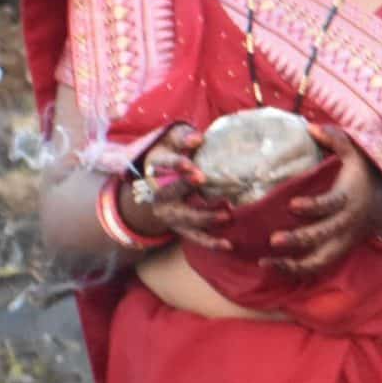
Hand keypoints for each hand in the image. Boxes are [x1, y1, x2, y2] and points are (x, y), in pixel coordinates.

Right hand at [124, 125, 230, 248]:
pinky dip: (210, 242)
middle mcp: (157, 194)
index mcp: (154, 169)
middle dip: (185, 187)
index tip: (190, 164)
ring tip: (226, 215)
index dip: (176, 164)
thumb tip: (197, 139)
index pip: (163, 164)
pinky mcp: (180, 226)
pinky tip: (228, 245)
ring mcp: (168, 213)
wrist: (153, 181)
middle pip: (170, 192)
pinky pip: (195, 236)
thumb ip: (182, 137)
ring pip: (183, 217)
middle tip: (202, 180)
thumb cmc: (169, 154)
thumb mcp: (170, 141)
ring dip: (204, 217)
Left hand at [267, 125, 381, 276]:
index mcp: (348, 199)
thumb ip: (336, 139)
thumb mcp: (357, 155)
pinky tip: (272, 267)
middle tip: (274, 239)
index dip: (314, 207)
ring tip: (266, 262)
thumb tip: (310, 128)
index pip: (332, 205)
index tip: (293, 204)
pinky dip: (295, 271)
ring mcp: (341, 242)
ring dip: (293, 265)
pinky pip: (316, 267)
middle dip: (299, 239)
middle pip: (323, 236)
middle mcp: (345, 224)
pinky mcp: (336, 252)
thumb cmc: (364, 177)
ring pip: (319, 260)